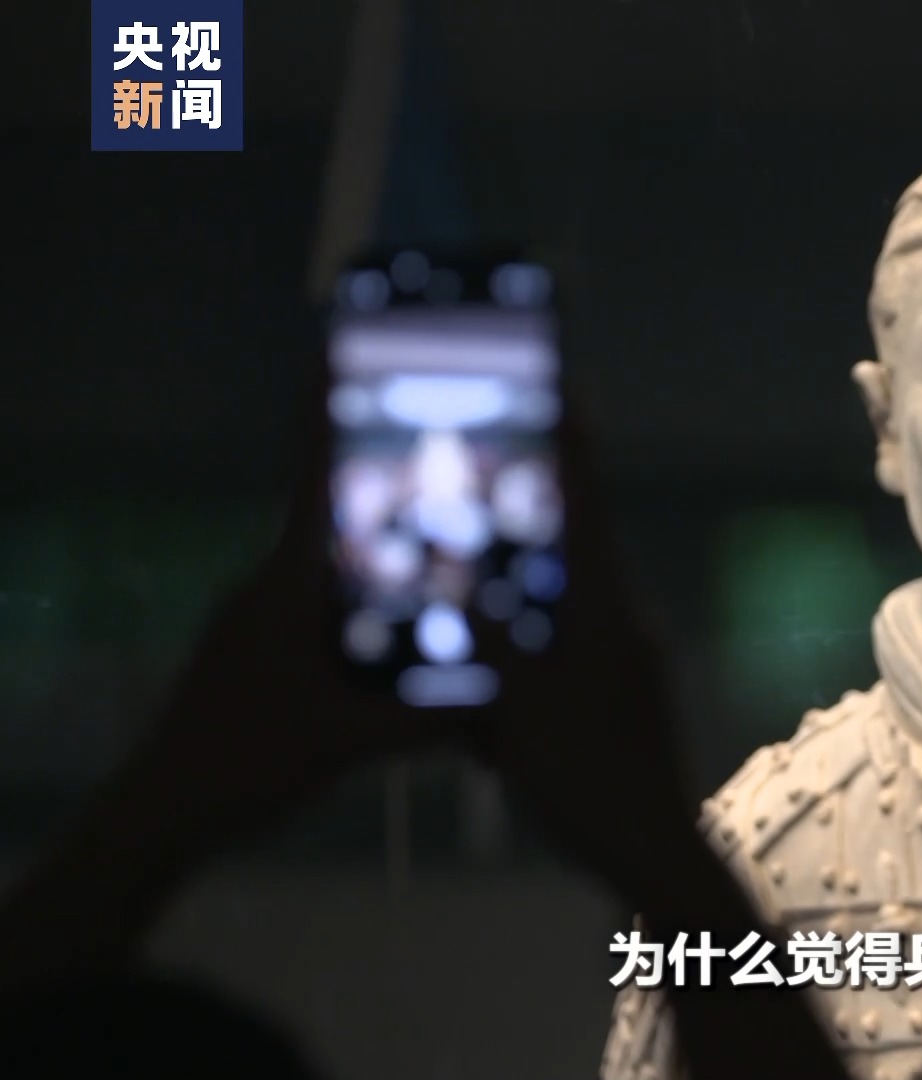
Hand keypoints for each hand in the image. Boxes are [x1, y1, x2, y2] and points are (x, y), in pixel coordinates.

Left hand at [136, 362, 461, 831]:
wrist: (164, 811)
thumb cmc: (247, 762)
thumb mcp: (348, 741)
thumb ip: (429, 719)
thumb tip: (508, 701)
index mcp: (289, 587)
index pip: (315, 481)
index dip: (329, 415)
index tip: (341, 352)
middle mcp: (272, 588)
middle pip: (337, 519)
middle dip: (388, 488)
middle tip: (446, 459)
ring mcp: (260, 622)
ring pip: (333, 571)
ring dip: (381, 556)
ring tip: (442, 548)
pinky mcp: (259, 655)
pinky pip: (323, 611)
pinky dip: (366, 607)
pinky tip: (404, 633)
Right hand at [458, 396, 698, 893]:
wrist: (653, 853)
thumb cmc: (588, 782)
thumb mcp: (522, 712)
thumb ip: (489, 644)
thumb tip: (457, 582)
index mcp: (606, 614)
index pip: (585, 510)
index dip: (572, 448)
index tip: (563, 388)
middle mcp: (625, 625)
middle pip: (575, 548)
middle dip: (536, 510)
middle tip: (492, 468)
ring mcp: (629, 663)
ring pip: (568, 603)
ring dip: (527, 583)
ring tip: (476, 563)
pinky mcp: (623, 700)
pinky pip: (569, 651)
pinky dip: (531, 643)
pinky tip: (492, 659)